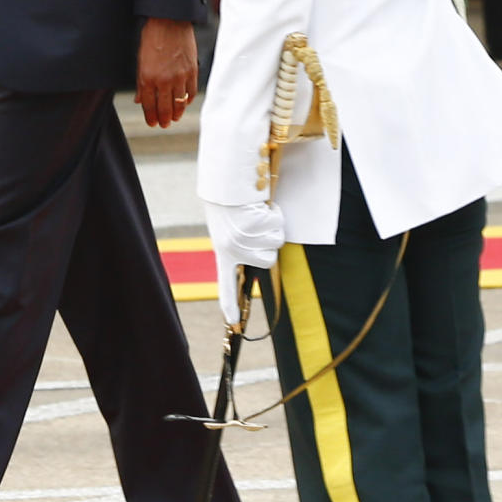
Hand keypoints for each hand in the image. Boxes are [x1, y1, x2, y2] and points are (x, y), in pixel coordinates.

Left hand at [135, 17, 197, 127]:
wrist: (169, 20)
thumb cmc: (152, 38)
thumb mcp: (140, 60)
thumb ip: (141, 83)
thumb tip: (140, 100)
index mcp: (148, 78)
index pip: (149, 106)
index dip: (151, 117)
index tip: (153, 123)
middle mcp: (164, 80)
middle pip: (165, 109)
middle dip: (164, 119)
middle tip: (164, 124)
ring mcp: (180, 77)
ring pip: (179, 104)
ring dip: (177, 113)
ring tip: (175, 117)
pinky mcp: (192, 71)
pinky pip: (191, 92)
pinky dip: (188, 100)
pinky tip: (185, 103)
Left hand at [204, 199, 284, 324]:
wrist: (226, 179)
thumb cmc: (230, 202)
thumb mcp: (229, 228)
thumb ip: (240, 246)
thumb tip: (263, 259)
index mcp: (223, 251)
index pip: (226, 283)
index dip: (229, 304)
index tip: (231, 322)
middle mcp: (231, 248)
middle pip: (269, 260)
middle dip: (270, 243)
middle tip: (256, 225)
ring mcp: (241, 238)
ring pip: (276, 241)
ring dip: (273, 225)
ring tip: (256, 212)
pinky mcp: (251, 224)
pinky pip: (277, 223)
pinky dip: (274, 212)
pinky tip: (260, 205)